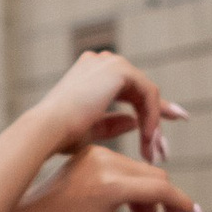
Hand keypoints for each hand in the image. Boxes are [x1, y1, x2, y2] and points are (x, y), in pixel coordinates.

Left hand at [0, 141, 199, 211]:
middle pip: (155, 176)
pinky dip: (132, 183)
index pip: (161, 188)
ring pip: (142, 170)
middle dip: (163, 200)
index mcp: (110, 185)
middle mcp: (106, 162)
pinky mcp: (94, 151)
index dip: (181, 204)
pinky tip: (121, 203)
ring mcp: (99, 153)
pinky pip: (126, 164)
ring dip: (147, 192)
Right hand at [39, 48, 182, 165]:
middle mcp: (100, 62)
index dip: (146, 109)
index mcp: (89, 73)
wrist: (48, 129)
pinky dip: (152, 116)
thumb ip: (113, 124)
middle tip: (163, 143)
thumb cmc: (60, 135)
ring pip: (146, 92)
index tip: (160, 129)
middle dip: (156, 115)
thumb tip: (135, 123)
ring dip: (153, 121)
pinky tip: (148, 137)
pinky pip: (148, 93)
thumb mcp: (90, 130)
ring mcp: (110, 62)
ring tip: (153, 149)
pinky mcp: (120, 69)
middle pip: (140, 88)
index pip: (126, 88)